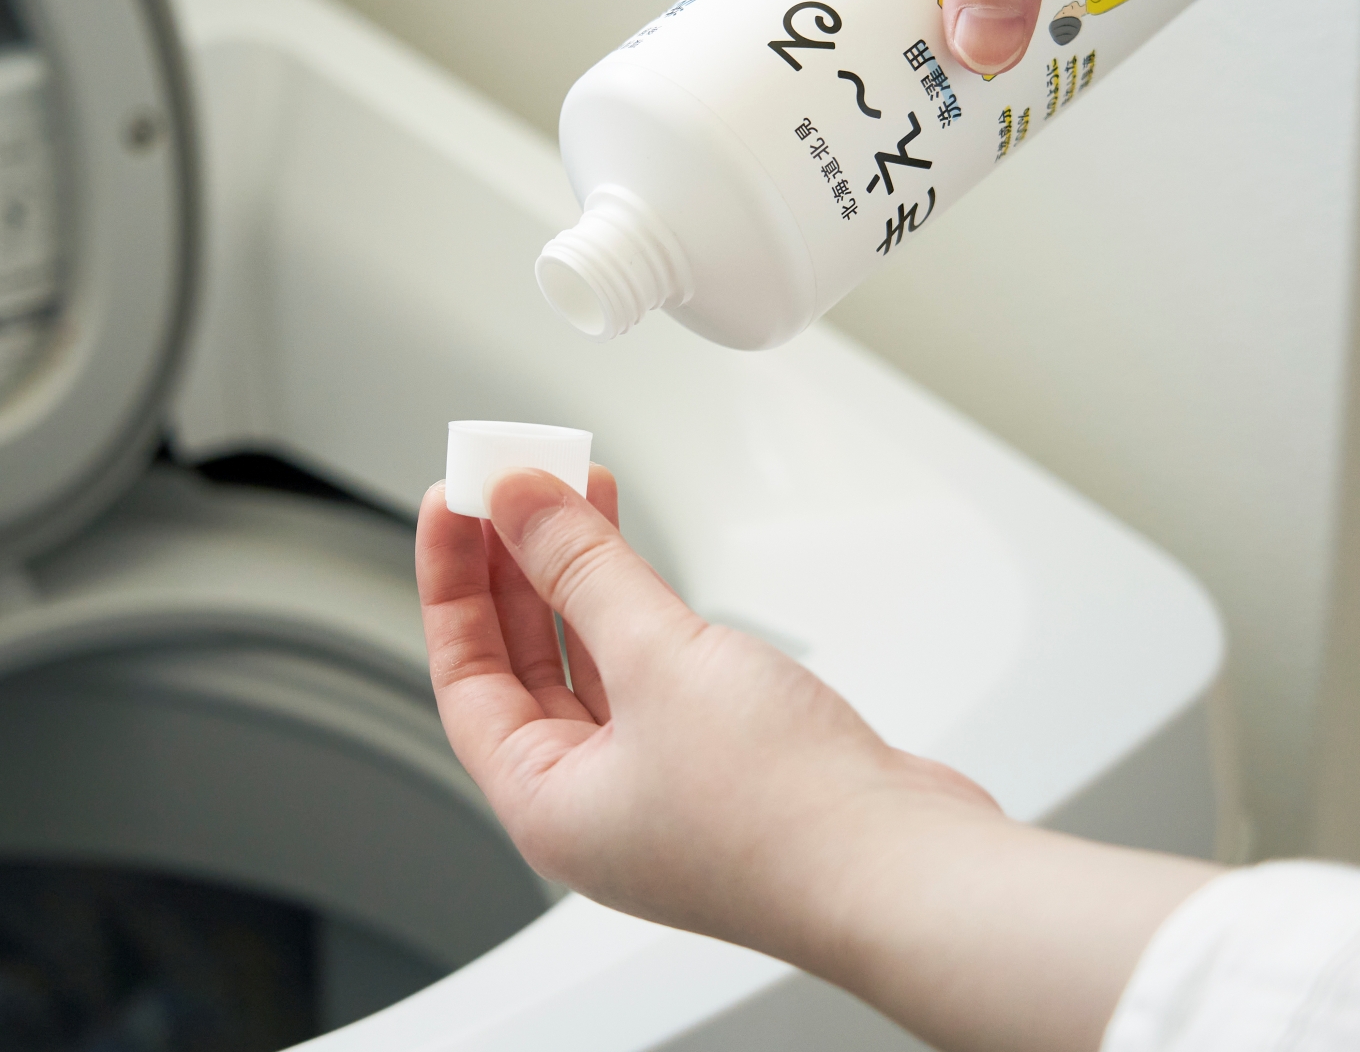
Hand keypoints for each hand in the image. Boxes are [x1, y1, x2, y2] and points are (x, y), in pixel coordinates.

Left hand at [417, 467, 1220, 1051]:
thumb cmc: (785, 815)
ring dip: (580, 578)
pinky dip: (638, 612)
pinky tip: (638, 561)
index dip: (451, 579)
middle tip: (516, 485)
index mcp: (545, 804)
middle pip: (523, 664)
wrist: (908, 873)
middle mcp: (593, 804)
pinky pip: (652, 675)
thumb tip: (519, 505)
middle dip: (516, 566)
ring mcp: (659, 788)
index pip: (464, 672)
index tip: (456, 500)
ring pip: (590, 663)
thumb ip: (583, 570)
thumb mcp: (658, 659)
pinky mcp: (721, 767)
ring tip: (579, 495)